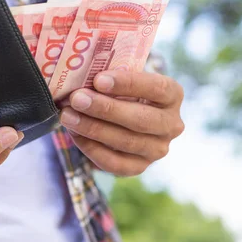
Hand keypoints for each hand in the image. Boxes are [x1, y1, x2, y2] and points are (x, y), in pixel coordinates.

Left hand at [60, 71, 183, 176]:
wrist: (122, 117)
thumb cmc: (121, 90)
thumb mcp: (122, 78)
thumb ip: (110, 76)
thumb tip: (82, 75)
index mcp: (172, 94)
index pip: (157, 88)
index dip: (128, 84)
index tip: (99, 80)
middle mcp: (172, 124)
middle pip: (141, 119)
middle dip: (105, 109)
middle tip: (77, 99)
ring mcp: (158, 149)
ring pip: (127, 142)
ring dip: (93, 129)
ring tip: (68, 116)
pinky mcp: (140, 167)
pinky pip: (116, 163)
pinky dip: (92, 149)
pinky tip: (74, 134)